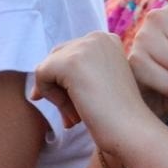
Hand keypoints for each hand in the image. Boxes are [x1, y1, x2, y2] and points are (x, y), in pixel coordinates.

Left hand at [31, 31, 149, 142]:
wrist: (132, 130)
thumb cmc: (117, 115)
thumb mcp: (99, 84)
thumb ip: (76, 74)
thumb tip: (36, 90)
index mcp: (107, 39)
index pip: (69, 53)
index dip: (68, 82)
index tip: (82, 105)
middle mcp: (97, 37)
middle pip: (56, 58)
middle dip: (60, 88)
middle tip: (74, 116)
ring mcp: (84, 47)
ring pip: (47, 67)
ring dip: (56, 96)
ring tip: (75, 118)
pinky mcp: (71, 62)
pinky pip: (41, 75)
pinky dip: (50, 97)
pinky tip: (72, 113)